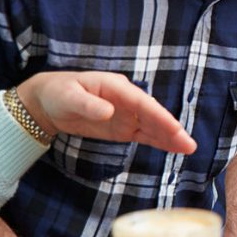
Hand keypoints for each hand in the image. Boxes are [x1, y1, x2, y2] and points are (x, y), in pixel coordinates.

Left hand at [15, 72, 194, 154]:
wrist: (48, 101)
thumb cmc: (58, 93)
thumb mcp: (68, 97)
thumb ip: (89, 105)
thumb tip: (109, 112)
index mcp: (117, 87)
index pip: (142, 103)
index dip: (159, 116)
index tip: (174, 128)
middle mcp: (127, 100)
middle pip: (153, 115)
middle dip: (171, 129)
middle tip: (188, 144)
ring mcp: (126, 114)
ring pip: (152, 127)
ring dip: (170, 137)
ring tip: (188, 148)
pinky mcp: (123, 128)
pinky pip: (144, 135)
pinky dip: (159, 141)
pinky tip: (174, 148)